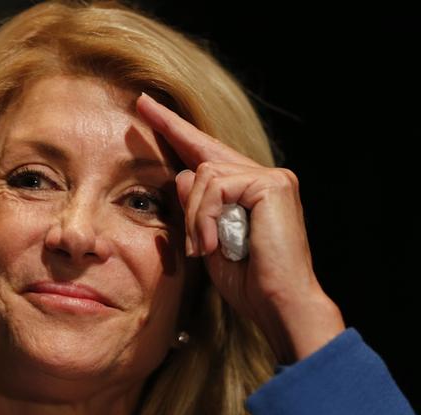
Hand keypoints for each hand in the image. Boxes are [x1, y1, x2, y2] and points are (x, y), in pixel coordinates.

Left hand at [136, 93, 344, 362]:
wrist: (279, 304)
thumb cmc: (249, 283)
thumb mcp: (208, 244)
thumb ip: (196, 211)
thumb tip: (181, 176)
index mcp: (248, 193)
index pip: (208, 157)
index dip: (178, 132)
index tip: (149, 110)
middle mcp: (264, 178)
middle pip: (204, 153)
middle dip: (171, 130)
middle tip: (141, 102)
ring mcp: (271, 178)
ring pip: (204, 176)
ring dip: (194, 218)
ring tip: (204, 249)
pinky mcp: (271, 184)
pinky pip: (216, 187)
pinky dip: (206, 219)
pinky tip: (214, 245)